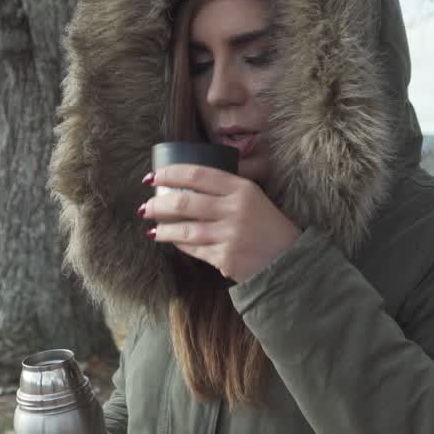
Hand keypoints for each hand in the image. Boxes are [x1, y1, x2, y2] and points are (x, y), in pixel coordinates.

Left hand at [141, 165, 301, 282]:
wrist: (287, 259)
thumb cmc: (266, 226)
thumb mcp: (252, 198)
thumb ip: (225, 190)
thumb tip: (184, 184)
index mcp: (241, 188)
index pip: (197, 174)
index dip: (170, 174)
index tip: (152, 177)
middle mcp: (234, 209)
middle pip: (184, 202)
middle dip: (158, 204)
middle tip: (145, 206)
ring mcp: (229, 235)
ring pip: (184, 229)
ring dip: (163, 228)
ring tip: (151, 227)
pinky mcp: (225, 257)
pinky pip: (193, 248)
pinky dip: (179, 244)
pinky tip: (171, 240)